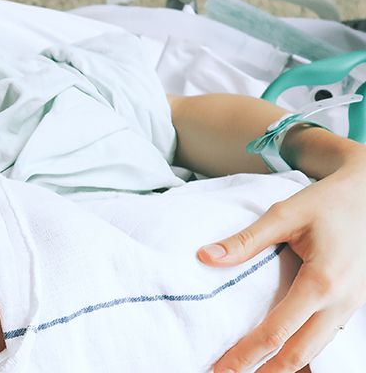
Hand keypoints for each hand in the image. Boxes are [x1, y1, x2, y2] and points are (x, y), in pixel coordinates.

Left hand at [198, 161, 365, 372]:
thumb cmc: (329, 201)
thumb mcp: (285, 214)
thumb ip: (245, 240)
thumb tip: (205, 257)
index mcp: (322, 281)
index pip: (278, 331)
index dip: (247, 354)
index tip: (221, 368)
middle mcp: (341, 300)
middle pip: (301, 353)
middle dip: (265, 371)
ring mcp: (352, 305)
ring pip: (317, 350)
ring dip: (285, 367)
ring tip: (252, 372)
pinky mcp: (354, 303)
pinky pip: (326, 337)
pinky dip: (303, 352)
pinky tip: (281, 358)